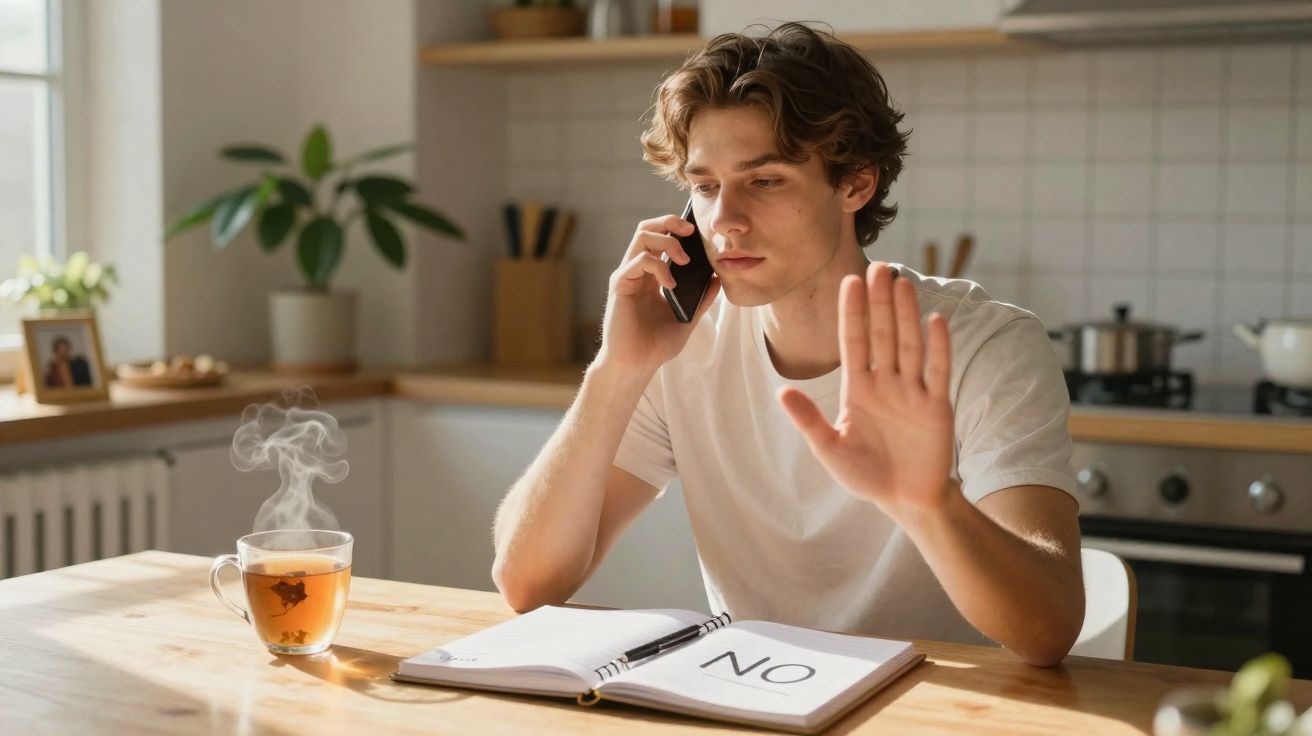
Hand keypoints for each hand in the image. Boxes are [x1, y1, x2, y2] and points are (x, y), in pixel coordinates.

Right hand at [595, 214, 720, 372]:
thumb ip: (702, 299)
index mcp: (651, 276)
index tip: (697, 232)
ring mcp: (627, 276)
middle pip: (648, 228)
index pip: (660, 238)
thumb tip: (718, 278)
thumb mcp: (688, 319)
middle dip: (670, 222)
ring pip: (642, 236)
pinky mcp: (620, 285)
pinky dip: (659, 267)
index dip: (676, 228)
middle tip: (691, 231)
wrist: (637, 366)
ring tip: (684, 260)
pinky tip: (671, 285)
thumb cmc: (656, 345)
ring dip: (668, 242)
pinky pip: (638, 261)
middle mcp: (637, 271)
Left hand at [778, 261, 954, 519]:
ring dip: (906, 315)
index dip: (852, 312)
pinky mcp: (936, 407)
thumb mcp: (831, 449)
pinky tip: (935, 321)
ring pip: (909, 345)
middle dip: (879, 302)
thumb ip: (809, 421)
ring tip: (902, 283)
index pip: (853, 342)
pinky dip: (937, 348)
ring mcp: (912, 392)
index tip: (849, 281)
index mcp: (859, 389)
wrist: (906, 499)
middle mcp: (886, 383)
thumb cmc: (867, 475)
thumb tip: (781, 392)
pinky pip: (937, 372)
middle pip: (882, 335)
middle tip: (879, 267)